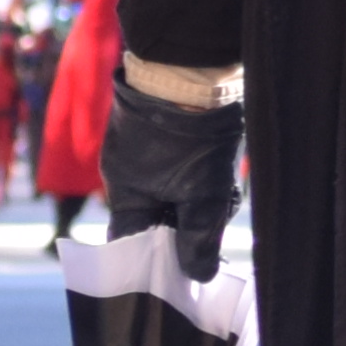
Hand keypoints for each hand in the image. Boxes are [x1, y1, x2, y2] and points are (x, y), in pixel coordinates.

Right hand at [100, 81, 242, 280]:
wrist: (194, 68)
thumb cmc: (192, 135)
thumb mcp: (201, 194)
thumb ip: (197, 236)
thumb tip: (199, 276)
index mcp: (123, 190)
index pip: (129, 242)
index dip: (152, 262)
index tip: (180, 277)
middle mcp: (126, 170)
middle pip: (154, 218)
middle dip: (184, 230)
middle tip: (213, 235)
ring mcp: (144, 148)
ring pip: (172, 192)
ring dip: (198, 202)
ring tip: (223, 198)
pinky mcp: (164, 129)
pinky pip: (180, 167)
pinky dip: (201, 177)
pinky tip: (221, 173)